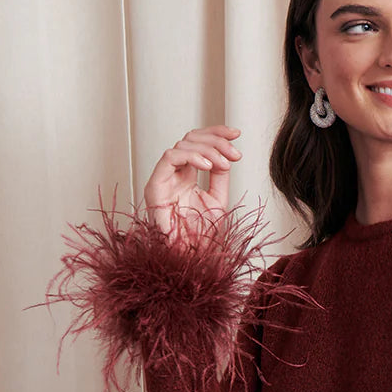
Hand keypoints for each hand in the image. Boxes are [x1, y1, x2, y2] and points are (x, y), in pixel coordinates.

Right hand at [143, 124, 242, 241]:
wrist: (189, 257)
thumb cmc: (200, 235)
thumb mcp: (217, 200)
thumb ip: (220, 176)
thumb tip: (226, 155)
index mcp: (186, 175)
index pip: (198, 143)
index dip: (217, 134)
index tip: (236, 135)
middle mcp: (173, 174)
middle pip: (191, 138)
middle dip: (216, 140)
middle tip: (235, 154)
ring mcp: (163, 178)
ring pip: (182, 144)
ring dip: (208, 149)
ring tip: (224, 164)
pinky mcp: (154, 185)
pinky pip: (170, 157)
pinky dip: (191, 156)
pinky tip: (208, 165)